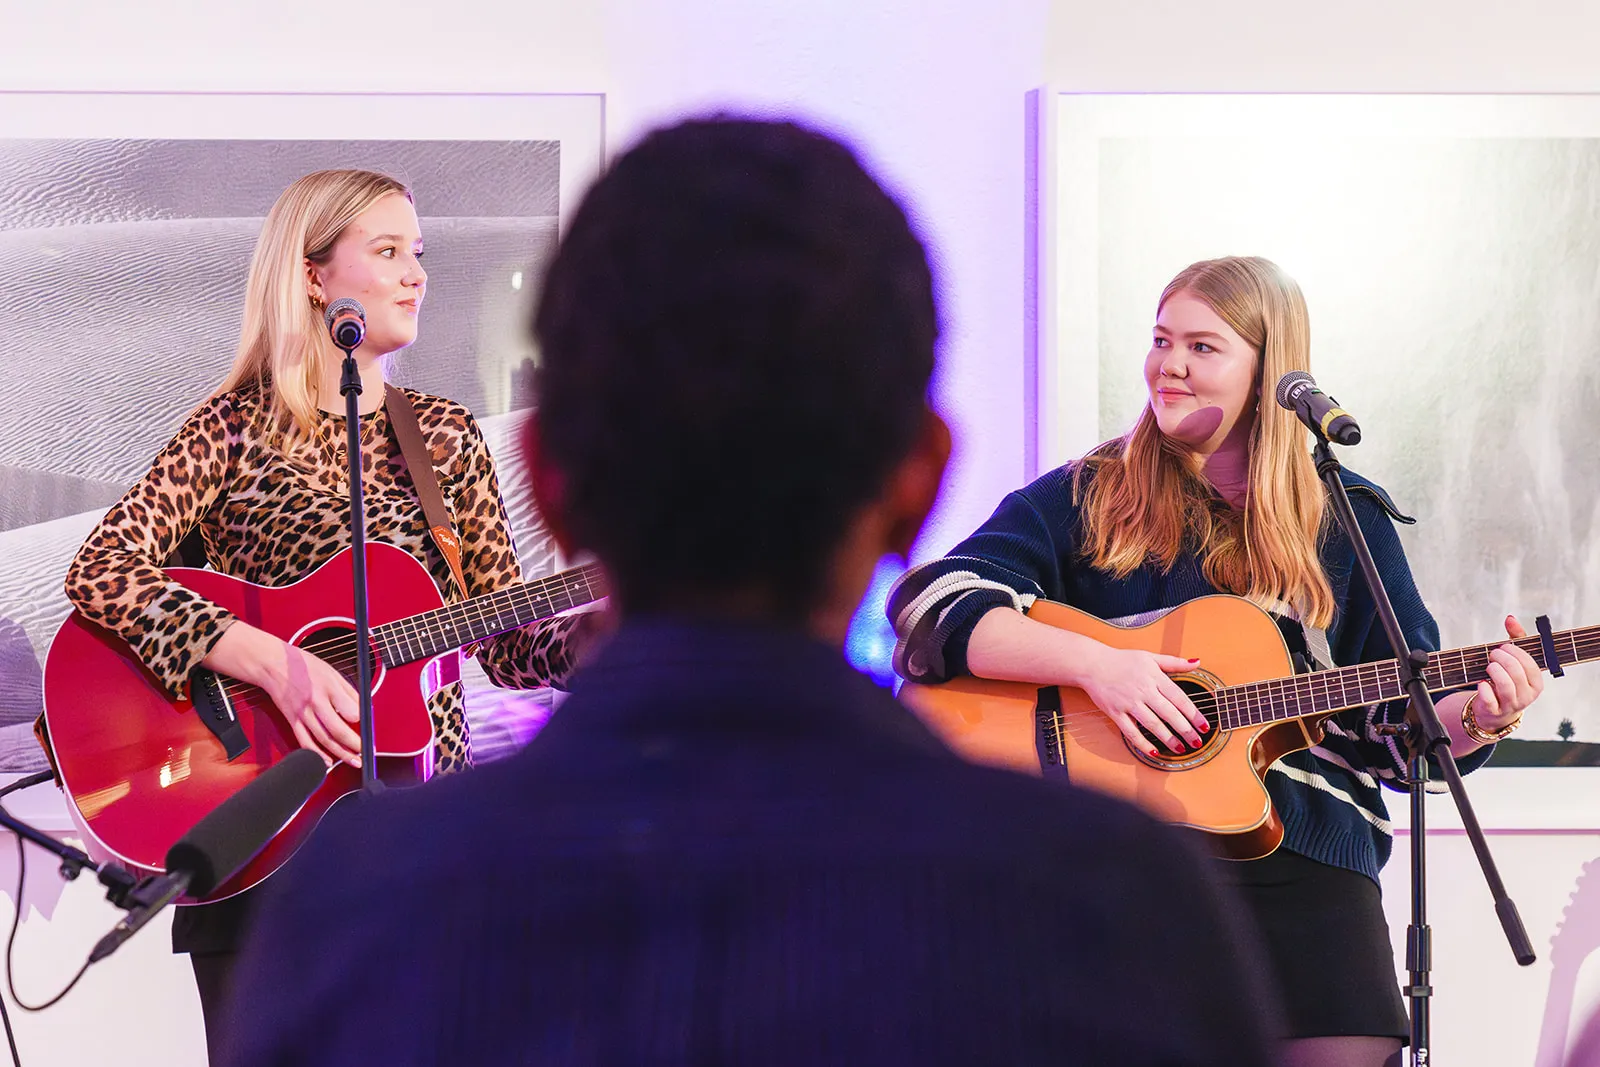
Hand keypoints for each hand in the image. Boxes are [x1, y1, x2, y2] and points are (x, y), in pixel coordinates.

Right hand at [204, 622, 363, 766]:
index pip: (350, 710)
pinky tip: (326, 762)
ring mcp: (302, 713)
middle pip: (337, 730)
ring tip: (353, 760)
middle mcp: (315, 702)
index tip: (368, 727)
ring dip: (340, 753)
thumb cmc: (304, 666)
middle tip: (364, 752)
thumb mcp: (332, 672)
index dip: (362, 721)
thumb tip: (363, 708)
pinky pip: (304, 741)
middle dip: (354, 745)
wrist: (274, 665)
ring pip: (323, 739)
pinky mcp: (292, 720)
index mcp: (328, 687)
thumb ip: (349, 691)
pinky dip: (316, 754)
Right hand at [1075, 644, 1207, 755]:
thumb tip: (1196, 662)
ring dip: (1167, 738)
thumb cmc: (1122, 660)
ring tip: (1180, 748)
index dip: (1193, 714)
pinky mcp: (1115, 712)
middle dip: (1185, 730)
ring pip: (1152, 724)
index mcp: (1154, 677)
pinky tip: (1153, 751)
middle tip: (1197, 742)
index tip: (1204, 726)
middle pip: (1169, 713)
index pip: (1179, 698)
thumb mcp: (1150, 657)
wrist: (1092, 664)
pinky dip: (1142, 742)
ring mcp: (1129, 703)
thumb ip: (1175, 662)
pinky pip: (1130, 731)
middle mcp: (1143, 690)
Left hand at [1471, 615, 1543, 732]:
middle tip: (1492, 655)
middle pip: (1516, 672)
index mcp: (1536, 683)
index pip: (1530, 665)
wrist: (1495, 711)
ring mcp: (1511, 705)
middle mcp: (1527, 696)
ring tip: (1488, 666)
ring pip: (1504, 685)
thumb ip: (1515, 639)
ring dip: (1493, 670)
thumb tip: (1510, 618)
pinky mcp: (1494, 711)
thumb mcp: (1515, 660)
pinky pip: (1489, 699)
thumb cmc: (1508, 680)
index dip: (1515, 652)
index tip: (1503, 647)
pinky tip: (1481, 682)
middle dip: (1501, 659)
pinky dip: (1483, 688)